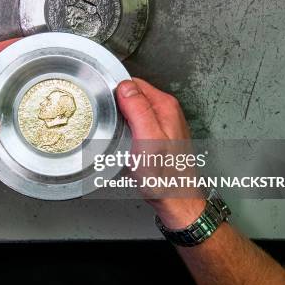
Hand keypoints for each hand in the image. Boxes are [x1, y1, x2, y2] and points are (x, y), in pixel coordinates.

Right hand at [115, 78, 204, 228]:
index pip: (133, 83)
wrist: (176, 201)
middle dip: (118, 106)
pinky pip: (137, 124)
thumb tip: (125, 86)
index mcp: (165, 106)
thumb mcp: (147, 140)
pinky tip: (126, 144)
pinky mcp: (159, 136)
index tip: (108, 107)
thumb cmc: (165, 177)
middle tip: (111, 125)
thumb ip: (138, 110)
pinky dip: (128, 131)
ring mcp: (164, 124)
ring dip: (122, 120)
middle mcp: (167, 112)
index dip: (116, 93)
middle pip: (133, 95)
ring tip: (119, 136)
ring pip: (134, 110)